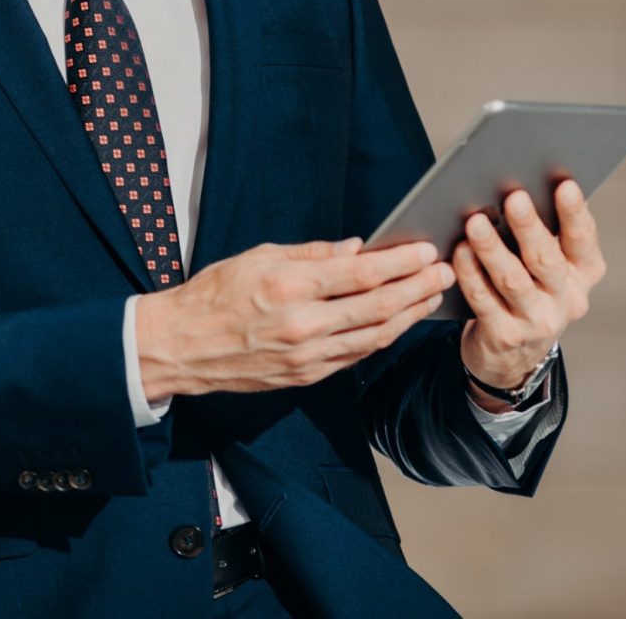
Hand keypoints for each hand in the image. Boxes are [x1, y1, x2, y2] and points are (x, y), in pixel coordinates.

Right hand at [136, 236, 454, 400]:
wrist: (181, 347)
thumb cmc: (212, 296)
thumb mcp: (256, 257)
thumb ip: (310, 254)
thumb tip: (355, 249)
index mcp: (289, 286)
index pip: (361, 272)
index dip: (400, 261)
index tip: (424, 250)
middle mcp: (303, 323)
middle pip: (378, 305)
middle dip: (417, 287)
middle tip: (443, 272)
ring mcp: (307, 355)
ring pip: (375, 335)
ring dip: (409, 315)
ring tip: (431, 297)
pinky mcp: (307, 375)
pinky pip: (356, 355)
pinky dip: (382, 337)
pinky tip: (397, 323)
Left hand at [455, 173, 605, 408]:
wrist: (513, 354)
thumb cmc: (529, 291)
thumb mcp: (547, 268)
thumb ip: (542, 235)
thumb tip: (518, 188)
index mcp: (583, 274)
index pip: (583, 240)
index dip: (575, 213)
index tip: (565, 185)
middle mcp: (567, 299)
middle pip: (546, 259)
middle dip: (529, 226)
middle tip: (513, 197)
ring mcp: (537, 320)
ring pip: (512, 280)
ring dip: (492, 248)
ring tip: (475, 221)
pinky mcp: (506, 335)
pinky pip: (483, 299)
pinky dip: (469, 273)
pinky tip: (458, 251)